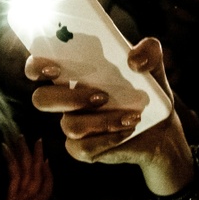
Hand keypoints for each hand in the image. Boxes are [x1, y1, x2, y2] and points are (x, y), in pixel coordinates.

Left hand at [0, 137, 52, 199]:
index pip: (20, 180)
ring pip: (34, 178)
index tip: (20, 145)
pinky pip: (42, 192)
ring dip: (32, 158)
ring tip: (26, 139)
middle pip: (29, 175)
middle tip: (26, 134)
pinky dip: (46, 177)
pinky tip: (43, 162)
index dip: (20, 162)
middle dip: (28, 154)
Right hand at [25, 37, 193, 195]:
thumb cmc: (146, 91)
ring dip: (102, 121)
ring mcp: (72, 125)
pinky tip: (128, 130)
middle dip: (69, 97)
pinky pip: (82, 148)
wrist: (162, 128)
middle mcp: (66, 98)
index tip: (56, 67)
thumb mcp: (153, 66)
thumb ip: (149, 51)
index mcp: (73, 72)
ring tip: (131, 116)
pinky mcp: (82, 149)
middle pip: (42, 99)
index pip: (37, 67)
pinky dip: (108, 138)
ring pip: (70, 126)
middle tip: (101, 96)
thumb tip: (134, 60)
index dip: (36, 66)